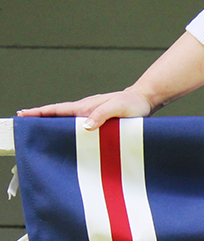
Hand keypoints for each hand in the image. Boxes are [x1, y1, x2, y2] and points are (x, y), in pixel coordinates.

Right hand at [18, 88, 155, 129]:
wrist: (144, 101)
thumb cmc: (132, 104)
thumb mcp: (117, 108)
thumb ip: (101, 115)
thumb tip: (84, 126)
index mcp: (85, 107)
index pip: (57, 110)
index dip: (39, 113)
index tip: (23, 115)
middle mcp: (85, 111)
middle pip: (58, 116)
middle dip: (41, 120)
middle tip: (25, 126)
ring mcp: (92, 116)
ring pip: (68, 122)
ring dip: (54, 126)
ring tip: (42, 134)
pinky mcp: (100, 122)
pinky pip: (80, 128)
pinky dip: (70, 132)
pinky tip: (69, 139)